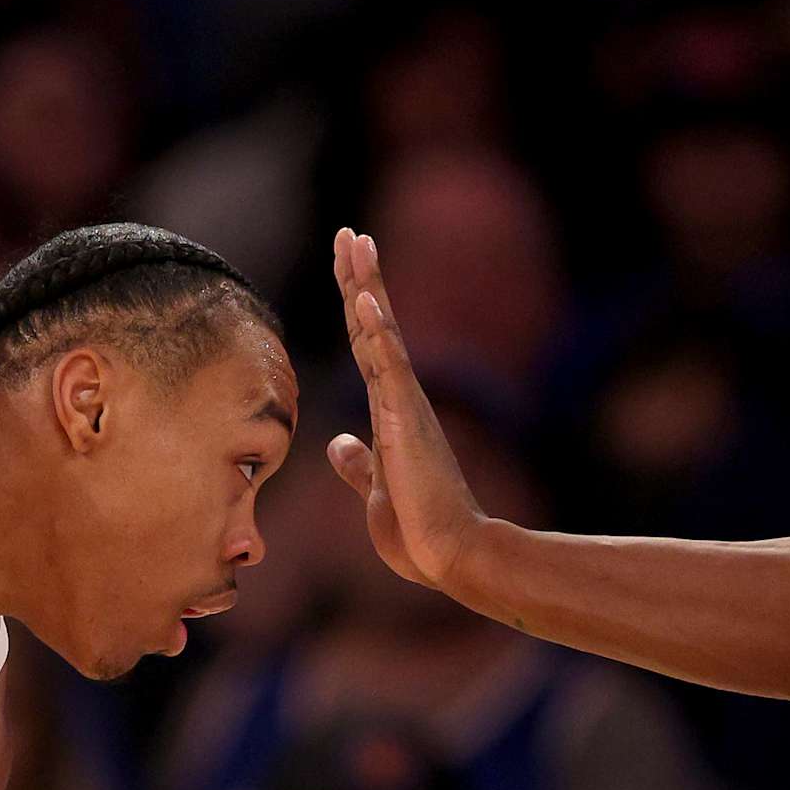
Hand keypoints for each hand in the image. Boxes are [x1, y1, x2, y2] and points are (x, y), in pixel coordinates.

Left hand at [327, 228, 487, 590]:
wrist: (450, 556)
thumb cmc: (418, 530)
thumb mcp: (375, 490)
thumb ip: (359, 464)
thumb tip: (339, 443)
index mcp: (388, 413)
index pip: (364, 349)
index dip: (353, 309)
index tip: (345, 268)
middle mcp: (398, 400)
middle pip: (372, 326)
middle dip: (359, 279)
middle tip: (350, 234)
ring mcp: (405, 407)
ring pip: (380, 334)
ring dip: (367, 288)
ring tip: (357, 245)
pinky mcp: (407, 422)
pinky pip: (389, 368)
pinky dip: (377, 334)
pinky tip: (365, 302)